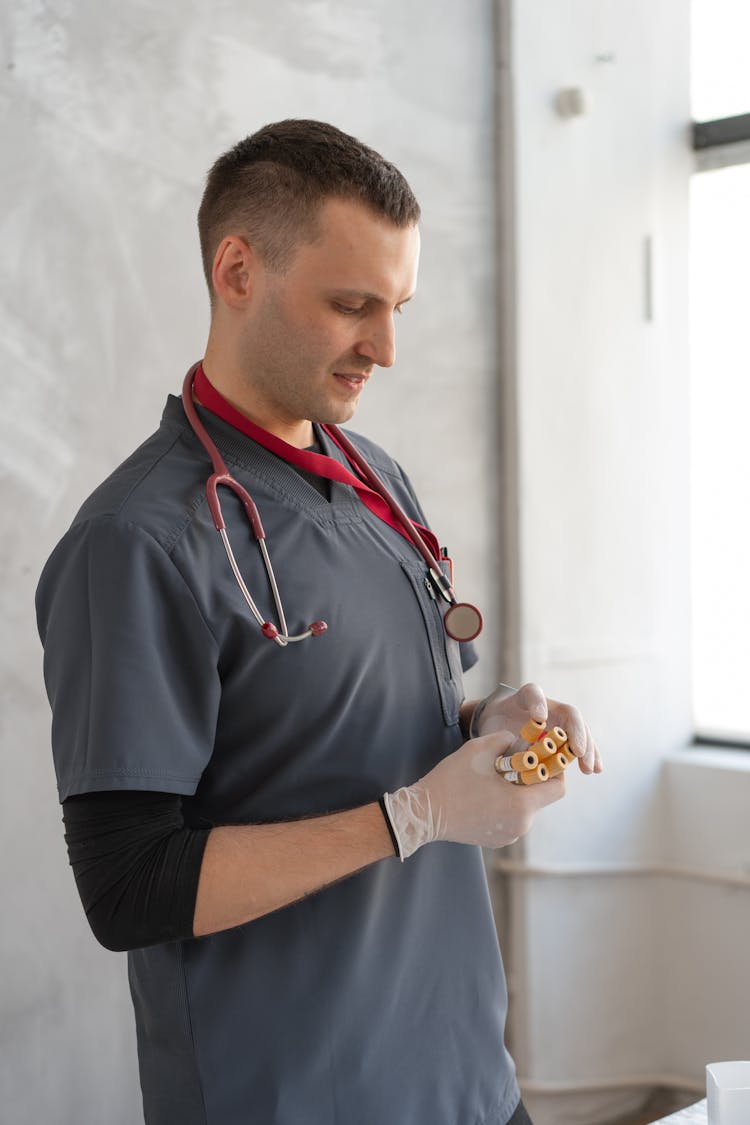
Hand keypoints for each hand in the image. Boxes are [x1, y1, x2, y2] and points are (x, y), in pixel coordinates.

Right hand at [383, 731, 564, 858]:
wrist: (424, 813)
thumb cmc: (452, 780)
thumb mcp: (478, 750)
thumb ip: (504, 740)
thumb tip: (515, 739)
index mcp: (522, 804)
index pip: (558, 788)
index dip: (556, 770)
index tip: (544, 757)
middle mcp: (521, 825)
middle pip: (540, 798)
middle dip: (532, 779)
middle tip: (515, 763)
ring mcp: (509, 836)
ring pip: (525, 809)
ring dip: (517, 792)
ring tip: (495, 778)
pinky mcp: (497, 840)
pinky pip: (511, 819)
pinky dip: (505, 806)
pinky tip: (485, 794)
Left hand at [471, 682, 601, 774]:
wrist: (499, 731)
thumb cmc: (496, 726)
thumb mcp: (493, 723)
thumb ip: (501, 730)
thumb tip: (532, 728)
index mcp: (528, 698)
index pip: (533, 694)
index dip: (538, 704)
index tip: (539, 719)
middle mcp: (549, 707)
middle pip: (570, 716)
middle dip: (577, 735)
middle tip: (579, 753)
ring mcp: (560, 723)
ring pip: (580, 731)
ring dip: (588, 749)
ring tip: (590, 768)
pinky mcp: (564, 739)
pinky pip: (579, 746)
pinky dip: (588, 757)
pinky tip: (595, 770)